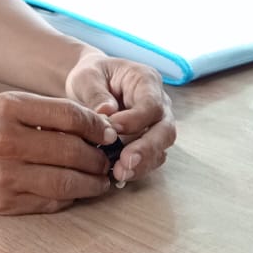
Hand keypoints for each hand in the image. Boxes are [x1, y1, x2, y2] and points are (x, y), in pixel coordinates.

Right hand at [0, 90, 119, 214]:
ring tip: (100, 179)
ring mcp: (3, 175)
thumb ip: (45, 112)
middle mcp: (6, 141)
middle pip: (71, 150)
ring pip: (65, 182)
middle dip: (98, 157)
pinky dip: (68, 198)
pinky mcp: (1, 202)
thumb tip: (92, 125)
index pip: (69, 116)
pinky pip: (47, 202)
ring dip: (91, 182)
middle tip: (108, 158)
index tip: (109, 132)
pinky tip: (75, 191)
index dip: (97, 126)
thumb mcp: (4, 103)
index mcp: (8, 109)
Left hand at [64, 54, 176, 185]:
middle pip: (165, 130)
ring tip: (120, 174)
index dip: (135, 120)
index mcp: (146, 81)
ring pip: (161, 148)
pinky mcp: (149, 142)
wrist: (92, 83)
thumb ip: (96, 93)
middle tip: (125, 163)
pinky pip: (150, 158)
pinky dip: (138, 169)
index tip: (113, 130)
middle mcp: (159, 103)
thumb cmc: (91, 76)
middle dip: (146, 149)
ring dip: (143, 164)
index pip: (151, 104)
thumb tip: (106, 113)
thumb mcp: (87, 77)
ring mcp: (156, 124)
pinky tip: (120, 176)